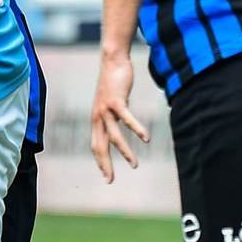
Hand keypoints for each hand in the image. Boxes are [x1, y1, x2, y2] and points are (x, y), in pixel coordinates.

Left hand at [89, 52, 149, 183]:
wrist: (112, 60)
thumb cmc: (113, 82)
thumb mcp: (112, 103)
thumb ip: (113, 115)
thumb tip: (119, 125)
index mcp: (96, 120)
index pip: (95, 145)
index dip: (99, 161)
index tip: (106, 175)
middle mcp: (98, 117)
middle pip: (100, 146)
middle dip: (105, 165)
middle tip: (110, 180)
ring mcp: (105, 110)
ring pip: (114, 137)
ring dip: (125, 152)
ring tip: (134, 165)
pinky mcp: (116, 101)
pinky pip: (127, 119)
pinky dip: (137, 129)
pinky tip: (146, 139)